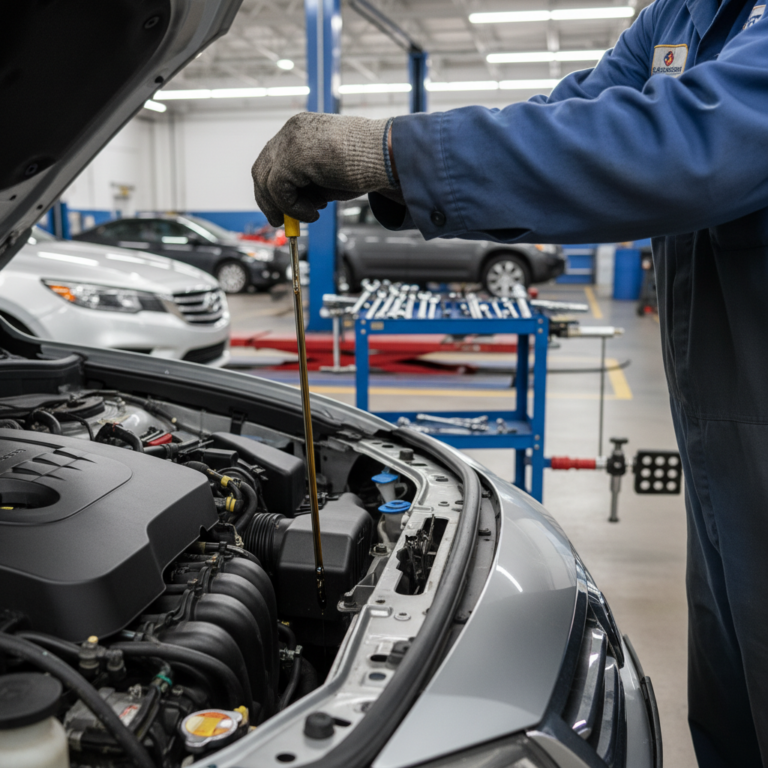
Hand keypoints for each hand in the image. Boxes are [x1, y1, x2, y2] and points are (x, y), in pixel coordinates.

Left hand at [251, 113, 395, 225]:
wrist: (388, 155)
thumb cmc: (367, 164)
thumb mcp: (327, 173)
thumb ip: (305, 183)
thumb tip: (288, 207)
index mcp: (299, 130)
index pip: (271, 160)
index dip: (272, 189)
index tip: (280, 210)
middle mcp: (291, 130)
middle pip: (261, 169)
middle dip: (268, 200)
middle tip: (279, 222)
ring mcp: (290, 140)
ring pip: (265, 181)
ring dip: (284, 206)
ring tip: (310, 215)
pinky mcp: (294, 156)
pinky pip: (278, 189)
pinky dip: (293, 208)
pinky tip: (314, 213)